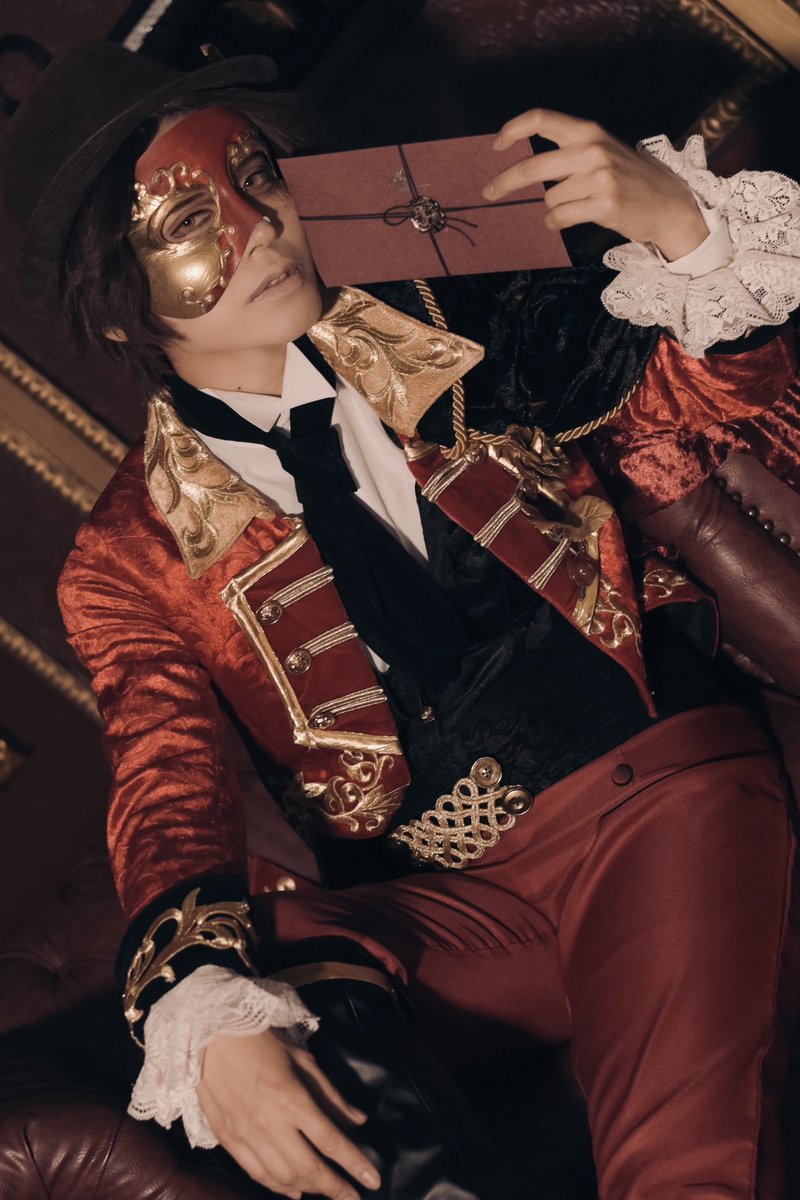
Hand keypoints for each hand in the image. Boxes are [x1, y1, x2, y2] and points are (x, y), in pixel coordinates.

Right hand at [197, 1026, 380, 1198]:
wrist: (212, 1036)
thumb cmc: (263, 1041)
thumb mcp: (303, 1059)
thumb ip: (331, 1094)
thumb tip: (358, 1120)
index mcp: (292, 1099)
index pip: (330, 1141)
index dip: (354, 1164)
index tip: (373, 1181)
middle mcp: (270, 1123)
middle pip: (309, 1168)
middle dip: (336, 1188)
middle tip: (353, 1199)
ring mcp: (247, 1135)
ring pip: (283, 1176)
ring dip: (309, 1188)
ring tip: (328, 1192)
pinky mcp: (228, 1139)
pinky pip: (256, 1173)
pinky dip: (277, 1187)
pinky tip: (293, 1191)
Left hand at [482, 108, 708, 260]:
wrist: (668, 204)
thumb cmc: (629, 180)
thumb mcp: (602, 152)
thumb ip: (569, 151)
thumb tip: (524, 167)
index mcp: (588, 131)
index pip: (541, 118)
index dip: (513, 129)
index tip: (495, 146)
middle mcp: (592, 150)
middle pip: (533, 165)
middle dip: (504, 182)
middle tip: (489, 193)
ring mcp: (600, 177)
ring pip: (549, 198)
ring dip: (550, 208)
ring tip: (571, 208)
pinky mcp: (604, 204)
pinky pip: (560, 217)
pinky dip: (555, 222)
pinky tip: (562, 221)